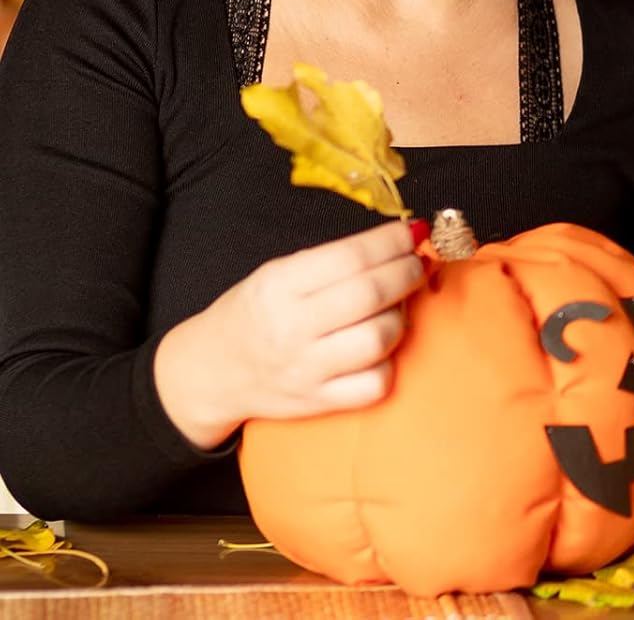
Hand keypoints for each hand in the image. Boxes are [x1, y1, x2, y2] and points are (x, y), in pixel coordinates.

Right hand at [155, 218, 426, 449]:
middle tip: (417, 263)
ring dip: (402, 316)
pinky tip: (381, 346)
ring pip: (379, 339)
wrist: (212, 372)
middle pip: (371, 295)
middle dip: (408, 272)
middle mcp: (292, 328)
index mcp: (279, 285)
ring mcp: (306, 370)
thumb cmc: (255, 312)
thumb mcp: (280, 272)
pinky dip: (389, 363)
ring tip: (397, 305)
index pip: (351, 257)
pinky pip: (374, 385)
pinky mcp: (318, 403)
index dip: (393, 242)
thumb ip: (336, 258)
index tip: (413, 232)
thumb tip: (403, 238)